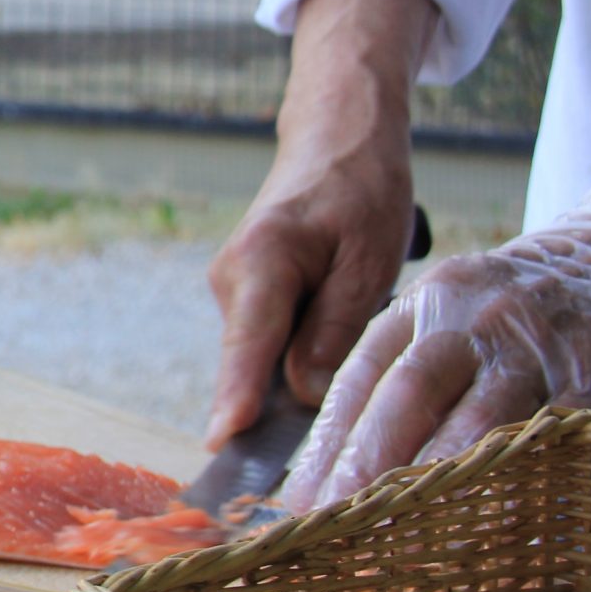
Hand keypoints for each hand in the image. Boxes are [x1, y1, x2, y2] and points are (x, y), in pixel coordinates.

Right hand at [205, 0, 436, 447]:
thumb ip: (334, 330)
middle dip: (279, 409)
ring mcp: (230, 290)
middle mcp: (230, 279)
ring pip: (261, 360)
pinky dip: (295, 358)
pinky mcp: (242, 298)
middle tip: (322, 451)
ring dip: (298, 376)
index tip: (221, 444)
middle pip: (250, 365)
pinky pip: (266, 346)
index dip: (236, 399)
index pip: (247, 344)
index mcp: (261, 262)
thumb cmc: (361, 191)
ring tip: (348, 358)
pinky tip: (332, 342)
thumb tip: (304, 395)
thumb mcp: (369, 261)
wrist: (338, 139)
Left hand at [281, 186, 590, 509]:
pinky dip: (516, 484)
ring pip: (477, 421)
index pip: (361, 375)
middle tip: (333, 524)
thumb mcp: (450, 319)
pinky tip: (488, 525)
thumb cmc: (517, 316)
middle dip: (365, 465)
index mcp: (423, 304)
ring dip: (435, 483)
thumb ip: (398, 378)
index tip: (298, 501)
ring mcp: (536, 347)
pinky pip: (549, 439)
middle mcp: (472, 318)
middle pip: (408, 393)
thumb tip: (332, 468)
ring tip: (399, 540)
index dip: (326, 443)